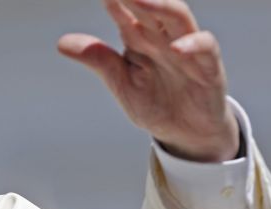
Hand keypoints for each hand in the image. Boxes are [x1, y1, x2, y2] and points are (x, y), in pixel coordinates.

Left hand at [58, 0, 238, 161]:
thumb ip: (98, 60)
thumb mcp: (121, 82)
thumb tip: (61, 43)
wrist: (186, 132)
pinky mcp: (208, 67)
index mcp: (139, 38)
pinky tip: (175, 47)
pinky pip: (205, 48)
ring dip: (160, 6)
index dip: (113, 0)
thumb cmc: (155, 102)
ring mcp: (187, 49)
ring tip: (139, 0)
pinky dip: (192, 45)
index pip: (123, 11)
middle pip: (151, 6)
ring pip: (177, 17)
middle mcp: (163, 37)